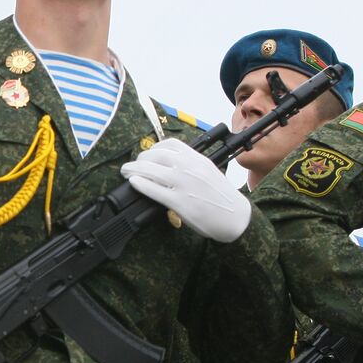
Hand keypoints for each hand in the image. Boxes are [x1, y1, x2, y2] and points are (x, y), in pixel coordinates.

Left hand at [120, 138, 249, 242]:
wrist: (236, 217)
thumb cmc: (222, 196)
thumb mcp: (209, 172)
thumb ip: (191, 165)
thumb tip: (169, 164)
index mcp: (198, 159)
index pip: (171, 144)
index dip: (155, 147)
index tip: (148, 153)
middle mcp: (190, 168)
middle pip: (157, 155)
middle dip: (140, 158)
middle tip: (133, 165)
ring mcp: (184, 185)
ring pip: (152, 170)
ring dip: (134, 169)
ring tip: (126, 172)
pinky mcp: (180, 202)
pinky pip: (155, 190)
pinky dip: (141, 184)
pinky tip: (134, 182)